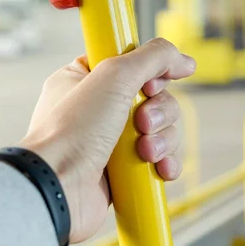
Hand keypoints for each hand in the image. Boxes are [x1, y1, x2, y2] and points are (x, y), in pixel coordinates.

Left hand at [17, 38, 195, 243]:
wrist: (59, 187)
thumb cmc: (72, 131)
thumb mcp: (114, 75)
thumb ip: (154, 57)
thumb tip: (186, 60)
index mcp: (87, 79)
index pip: (134, 63)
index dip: (151, 73)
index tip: (150, 85)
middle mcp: (100, 108)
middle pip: (156, 97)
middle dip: (159, 112)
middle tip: (142, 123)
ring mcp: (112, 140)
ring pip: (162, 129)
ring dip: (162, 139)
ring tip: (144, 151)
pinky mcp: (125, 169)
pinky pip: (161, 159)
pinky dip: (166, 162)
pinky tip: (159, 167)